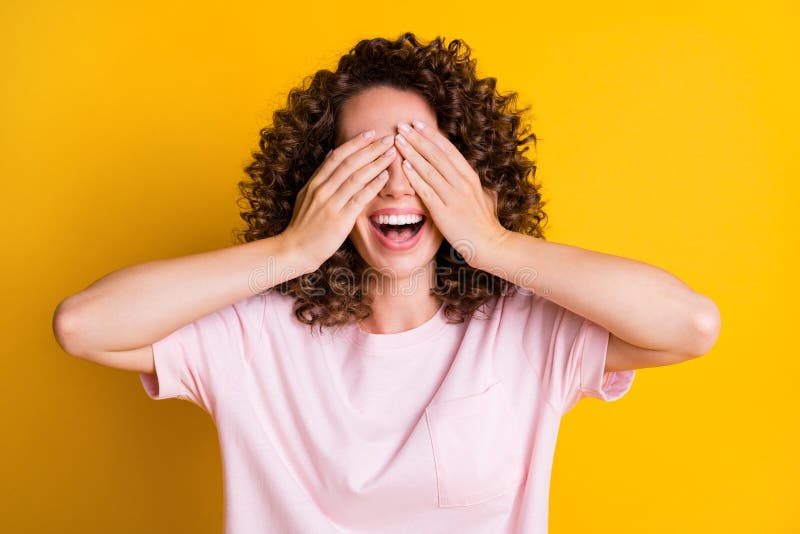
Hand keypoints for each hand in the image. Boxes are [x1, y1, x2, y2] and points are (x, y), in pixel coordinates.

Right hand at [280, 130, 396, 272]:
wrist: (295, 250)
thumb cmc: (304, 225)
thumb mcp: (306, 195)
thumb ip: (320, 176)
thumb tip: (330, 154)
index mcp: (315, 183)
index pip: (337, 156)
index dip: (355, 143)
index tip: (370, 134)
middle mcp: (322, 190)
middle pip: (349, 163)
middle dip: (370, 149)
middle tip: (387, 139)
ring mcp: (331, 204)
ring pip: (356, 177)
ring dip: (376, 163)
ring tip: (390, 154)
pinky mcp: (340, 219)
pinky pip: (359, 198)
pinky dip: (373, 185)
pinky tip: (385, 177)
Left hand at [393, 120, 508, 268]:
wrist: (490, 244)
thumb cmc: (484, 223)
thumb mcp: (482, 195)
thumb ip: (471, 183)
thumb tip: (465, 174)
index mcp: (470, 176)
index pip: (448, 150)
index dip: (431, 136)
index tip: (417, 124)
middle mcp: (462, 182)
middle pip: (436, 155)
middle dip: (418, 138)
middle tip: (402, 125)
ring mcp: (454, 196)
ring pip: (429, 169)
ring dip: (412, 152)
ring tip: (398, 140)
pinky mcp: (444, 211)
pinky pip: (427, 190)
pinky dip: (415, 176)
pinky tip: (404, 166)